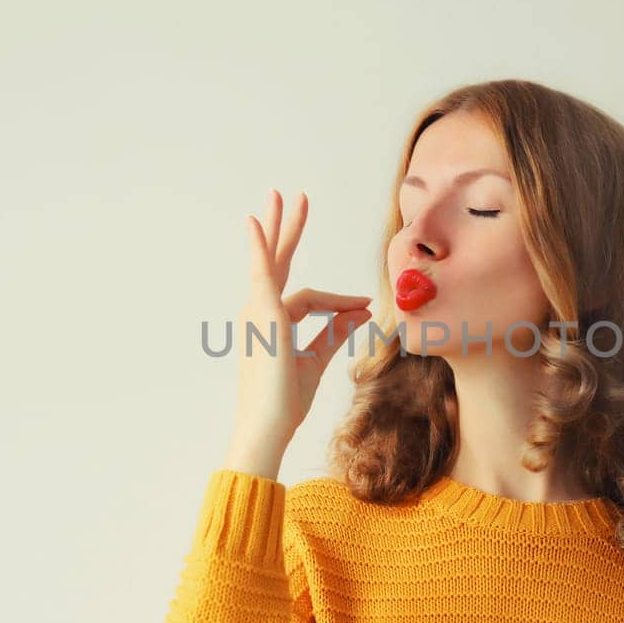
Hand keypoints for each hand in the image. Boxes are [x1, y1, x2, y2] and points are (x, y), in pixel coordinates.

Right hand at [225, 189, 372, 476]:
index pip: (310, 299)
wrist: (268, 426)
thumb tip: (360, 313)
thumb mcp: (315, 361)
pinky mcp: (263, 313)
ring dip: (284, 227)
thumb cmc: (284, 401)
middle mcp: (260, 311)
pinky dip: (259, 246)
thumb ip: (335, 333)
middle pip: (277, 262)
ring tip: (291, 197)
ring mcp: (258, 310)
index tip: (366, 307)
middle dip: (286, 230)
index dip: (341, 303)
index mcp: (271, 322)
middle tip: (292, 196)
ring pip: (275, 260)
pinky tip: (257, 221)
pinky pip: (261, 271)